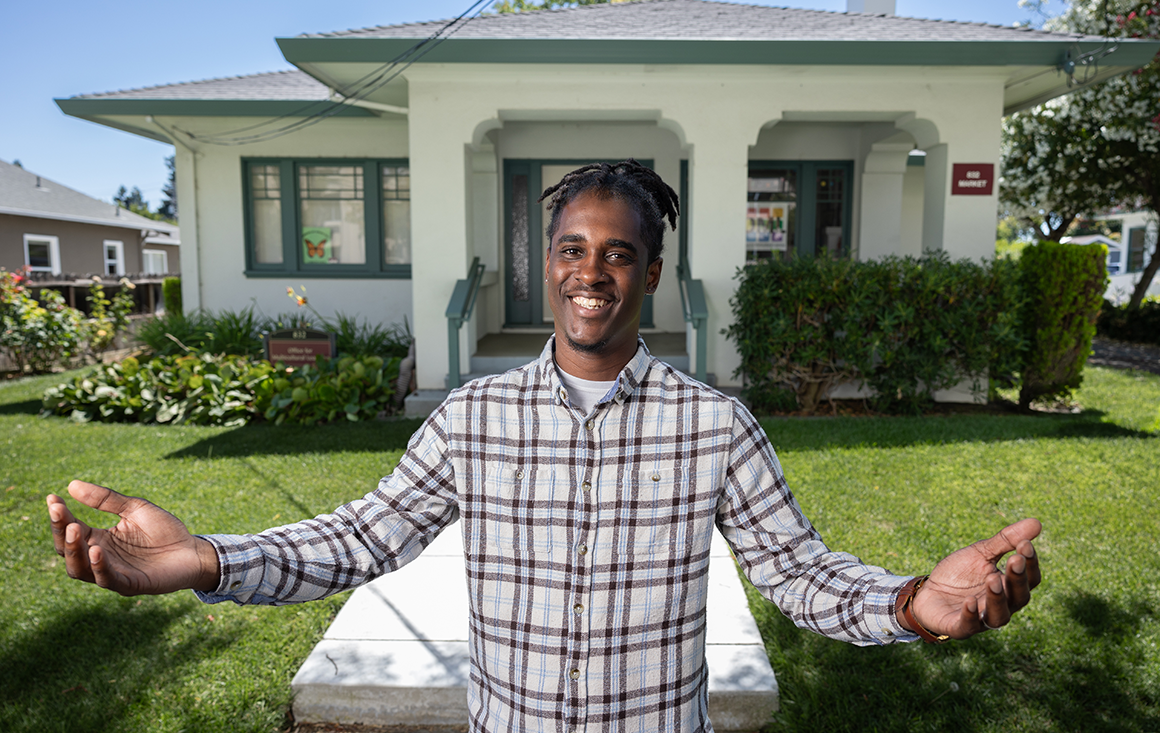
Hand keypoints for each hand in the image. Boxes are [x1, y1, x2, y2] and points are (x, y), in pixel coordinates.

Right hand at [47, 480, 219, 595]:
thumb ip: (106, 500)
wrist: (193, 550)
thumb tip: (71, 484)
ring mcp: (113, 573)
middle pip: (68, 551)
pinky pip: (107, 579)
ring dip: (74, 551)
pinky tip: (96, 550)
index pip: (70, 529)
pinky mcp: (129, 584)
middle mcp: (100, 558)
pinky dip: (98, 566)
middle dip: (61, 532)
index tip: (53, 498)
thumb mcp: (135, 508)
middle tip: (61, 513)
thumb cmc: (165, 531)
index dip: (59, 516)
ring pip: (79, 570)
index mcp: (99, 539)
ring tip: (75, 529)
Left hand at [904, 517, 1041, 639]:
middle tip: (1014, 560)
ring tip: (993, 579)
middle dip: (1017, 579)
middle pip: (1019, 597)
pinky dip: (970, 614)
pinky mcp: (960, 628)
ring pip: (998, 616)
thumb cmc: (960, 574)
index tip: (1025, 544)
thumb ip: (1006, 541)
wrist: (928, 592)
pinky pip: (968, 625)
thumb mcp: (981, 553)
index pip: (1029, 579)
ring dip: (997, 598)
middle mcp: (1002, 606)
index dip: (1030, 564)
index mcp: (1010, 588)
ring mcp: (981, 619)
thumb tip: (1037, 522)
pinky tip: (969, 601)